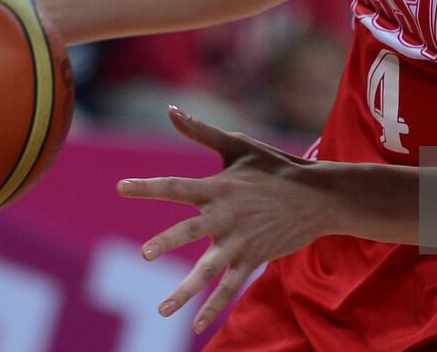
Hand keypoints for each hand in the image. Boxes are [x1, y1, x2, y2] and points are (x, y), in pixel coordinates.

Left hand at [117, 107, 332, 333]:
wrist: (316, 196)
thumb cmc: (273, 166)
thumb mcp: (237, 145)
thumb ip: (200, 131)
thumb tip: (170, 109)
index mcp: (219, 187)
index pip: (177, 186)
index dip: (148, 187)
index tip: (120, 187)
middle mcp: (227, 215)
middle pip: (192, 231)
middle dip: (169, 242)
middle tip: (145, 254)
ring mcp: (241, 241)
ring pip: (210, 270)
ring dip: (186, 291)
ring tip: (161, 310)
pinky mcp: (253, 259)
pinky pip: (230, 287)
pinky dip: (213, 306)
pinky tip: (195, 326)